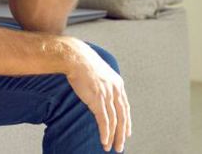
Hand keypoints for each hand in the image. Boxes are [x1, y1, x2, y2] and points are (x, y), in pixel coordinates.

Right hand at [61, 37, 131, 152]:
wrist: (75, 56)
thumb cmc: (82, 61)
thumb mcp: (99, 71)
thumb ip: (103, 82)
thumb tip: (99, 89)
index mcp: (117, 83)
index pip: (125, 107)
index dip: (126, 121)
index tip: (127, 132)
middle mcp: (115, 90)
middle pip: (122, 117)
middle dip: (122, 134)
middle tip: (120, 146)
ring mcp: (107, 95)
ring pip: (114, 122)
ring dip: (113, 137)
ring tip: (111, 147)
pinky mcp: (98, 100)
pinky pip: (104, 121)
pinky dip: (105, 133)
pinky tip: (104, 141)